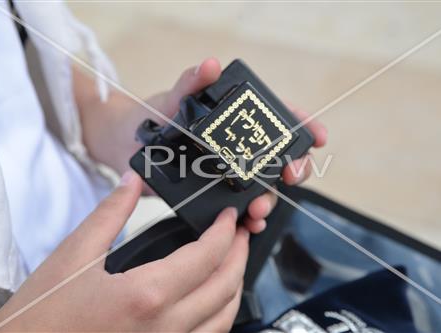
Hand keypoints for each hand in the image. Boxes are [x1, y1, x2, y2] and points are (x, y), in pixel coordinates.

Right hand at [0, 171, 248, 331]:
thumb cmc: (43, 315)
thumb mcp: (74, 255)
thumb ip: (111, 214)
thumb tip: (132, 182)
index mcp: (146, 294)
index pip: (207, 255)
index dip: (225, 231)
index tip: (229, 217)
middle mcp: (165, 327)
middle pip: (225, 285)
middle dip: (240, 254)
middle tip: (241, 233)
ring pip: (224, 317)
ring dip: (235, 284)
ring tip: (233, 261)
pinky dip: (220, 315)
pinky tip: (212, 300)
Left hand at [75, 58, 326, 233]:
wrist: (123, 145)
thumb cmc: (150, 116)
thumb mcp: (171, 99)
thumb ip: (191, 84)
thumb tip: (210, 65)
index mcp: (235, 121)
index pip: (279, 120)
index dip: (304, 126)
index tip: (317, 136)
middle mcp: (238, 147)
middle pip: (280, 158)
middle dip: (293, 168)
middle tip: (290, 175)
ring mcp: (229, 173)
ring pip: (264, 187)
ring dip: (270, 199)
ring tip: (259, 209)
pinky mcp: (215, 196)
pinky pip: (241, 209)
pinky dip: (251, 219)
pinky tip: (250, 224)